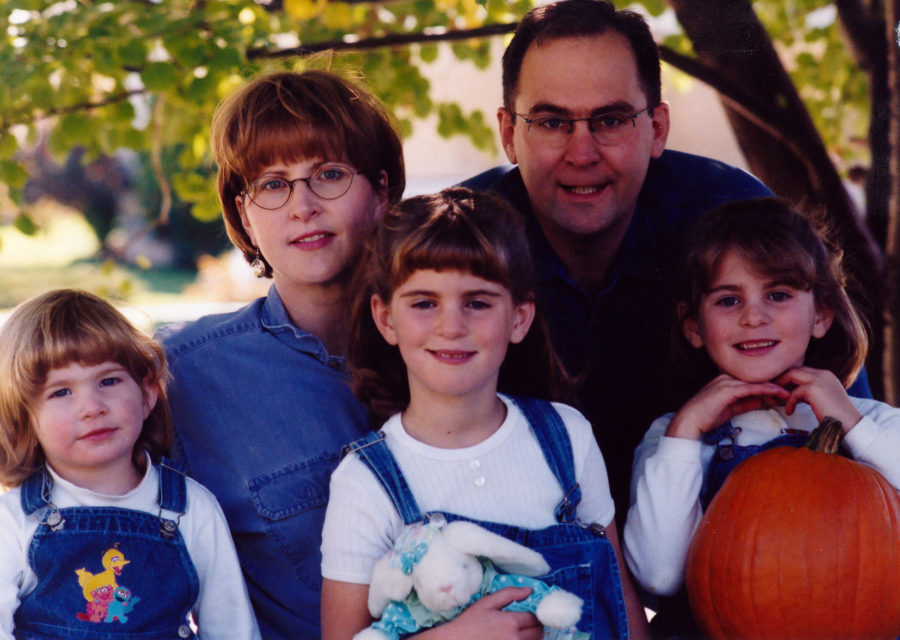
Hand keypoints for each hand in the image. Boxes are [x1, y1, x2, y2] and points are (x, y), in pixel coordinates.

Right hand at [424, 587, 542, 639]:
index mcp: (511, 622)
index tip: (529, 614)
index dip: (535, 615)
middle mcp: (515, 638)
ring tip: (522, 633)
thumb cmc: (470, 622)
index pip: (535, 618)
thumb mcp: (487, 603)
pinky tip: (514, 639)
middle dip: (536, 627)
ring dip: (531, 637)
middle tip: (527, 624)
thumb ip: (510, 594)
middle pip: (538, 633)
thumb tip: (530, 590)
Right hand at [666, 374, 789, 439]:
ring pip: (755, 383)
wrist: (690, 421)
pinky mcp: (727, 390)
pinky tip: (777, 393)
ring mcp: (726, 382)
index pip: (752, 382)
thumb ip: (746, 403)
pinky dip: (766, 390)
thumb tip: (762, 401)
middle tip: (789, 393)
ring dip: (773, 388)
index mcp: (726, 381)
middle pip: (755, 380)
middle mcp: (726, 378)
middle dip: (773, 386)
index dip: (768, 387)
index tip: (782, 394)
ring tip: (788, 394)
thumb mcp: (731, 409)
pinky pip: (751, 388)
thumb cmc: (706, 417)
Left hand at [776, 367, 861, 429]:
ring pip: (791, 375)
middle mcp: (823, 373)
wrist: (850, 425)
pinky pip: (793, 393)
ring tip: (778, 399)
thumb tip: (793, 392)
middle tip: (774, 391)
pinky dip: (789, 402)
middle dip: (782, 379)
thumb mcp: (823, 398)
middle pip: (794, 369)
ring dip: (782, 387)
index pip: (802, 370)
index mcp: (826, 374)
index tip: (781, 389)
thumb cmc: (836, 416)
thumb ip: (810, 392)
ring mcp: (819, 380)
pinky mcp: (814, 389)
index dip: (789, 378)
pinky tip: (790, 412)